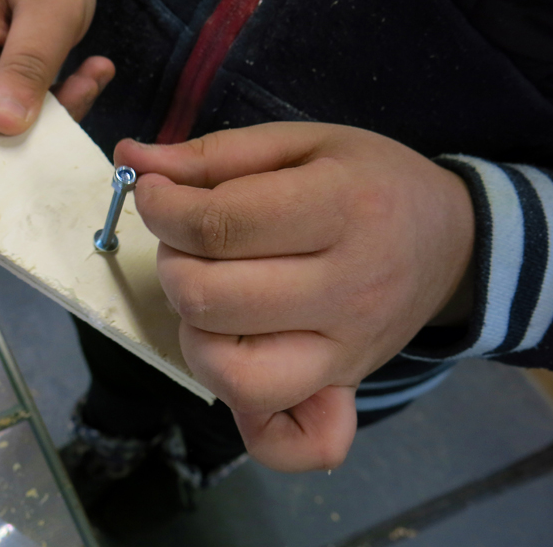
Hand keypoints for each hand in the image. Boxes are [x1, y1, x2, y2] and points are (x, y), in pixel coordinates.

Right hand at [0, 0, 113, 129]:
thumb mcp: (47, 10)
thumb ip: (27, 67)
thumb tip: (4, 126)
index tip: (36, 148)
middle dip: (35, 127)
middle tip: (82, 96)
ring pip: (9, 122)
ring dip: (57, 109)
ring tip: (93, 75)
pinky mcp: (1, 74)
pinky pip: (26, 104)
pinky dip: (60, 96)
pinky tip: (91, 72)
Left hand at [115, 123, 474, 471]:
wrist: (452, 240)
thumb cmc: (370, 181)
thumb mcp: (301, 143)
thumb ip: (213, 154)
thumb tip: (131, 156)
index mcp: (342, 209)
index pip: (219, 226)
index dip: (162, 209)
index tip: (155, 193)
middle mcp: (348, 289)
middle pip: (211, 300)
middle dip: (174, 264)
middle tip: (191, 242)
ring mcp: (347, 351)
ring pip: (232, 374)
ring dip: (196, 331)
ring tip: (213, 296)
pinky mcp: (344, 387)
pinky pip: (289, 441)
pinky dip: (250, 419)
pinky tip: (244, 364)